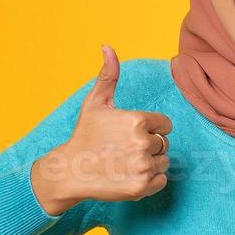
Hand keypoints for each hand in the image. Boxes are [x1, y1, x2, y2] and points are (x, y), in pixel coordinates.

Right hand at [30, 45, 172, 213]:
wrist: (70, 171)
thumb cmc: (84, 135)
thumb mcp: (95, 102)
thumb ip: (108, 75)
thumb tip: (107, 47)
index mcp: (137, 120)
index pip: (164, 124)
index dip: (150, 128)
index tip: (130, 134)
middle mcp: (142, 142)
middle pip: (164, 143)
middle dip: (149, 146)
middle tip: (124, 150)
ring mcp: (142, 166)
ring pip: (163, 162)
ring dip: (149, 163)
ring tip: (125, 162)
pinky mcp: (141, 187)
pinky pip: (161, 181)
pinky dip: (150, 180)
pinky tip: (129, 175)